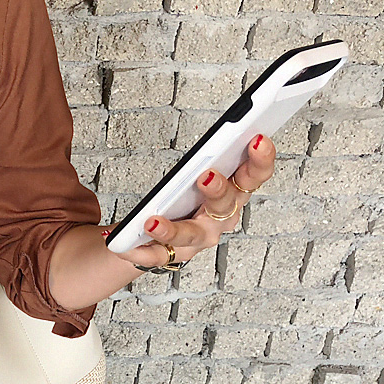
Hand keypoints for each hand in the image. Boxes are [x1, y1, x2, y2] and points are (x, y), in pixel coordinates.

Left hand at [126, 133, 276, 278]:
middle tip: (207, 176)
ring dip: (173, 230)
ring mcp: (199, 238)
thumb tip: (221, 129)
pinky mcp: (175, 254)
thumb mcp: (200, 169)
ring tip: (152, 222)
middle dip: (218, 189)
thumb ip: (211, 151)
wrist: (161, 229)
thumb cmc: (188, 192)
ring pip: (191, 235)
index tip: (257, 139)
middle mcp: (222, 217)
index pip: (255, 175)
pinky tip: (123, 245)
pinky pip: (157, 255)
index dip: (261, 160)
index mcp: (234, 191)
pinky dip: (140, 250)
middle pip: (226, 204)